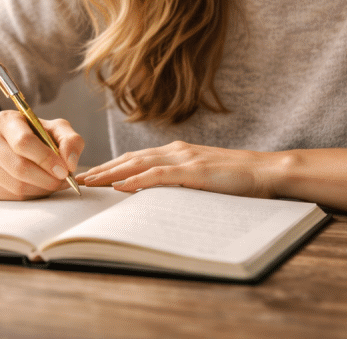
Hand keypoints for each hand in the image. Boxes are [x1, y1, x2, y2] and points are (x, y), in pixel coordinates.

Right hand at [0, 109, 83, 199]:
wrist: (6, 145)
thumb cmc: (34, 136)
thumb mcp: (54, 129)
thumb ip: (70, 140)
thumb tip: (70, 163)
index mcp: (5, 121)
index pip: (24, 142)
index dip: (46, 159)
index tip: (64, 170)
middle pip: (19, 167)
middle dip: (47, 178)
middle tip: (63, 181)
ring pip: (16, 186)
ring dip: (41, 189)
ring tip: (53, 183)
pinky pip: (12, 196)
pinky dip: (31, 195)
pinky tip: (38, 187)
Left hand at [76, 141, 278, 196]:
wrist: (266, 172)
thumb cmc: (237, 179)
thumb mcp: (202, 178)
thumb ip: (180, 181)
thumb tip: (156, 194)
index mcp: (177, 152)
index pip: (136, 158)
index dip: (112, 166)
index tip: (91, 174)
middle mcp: (176, 151)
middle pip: (130, 159)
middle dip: (103, 168)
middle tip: (80, 178)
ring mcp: (184, 159)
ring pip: (139, 164)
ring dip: (111, 173)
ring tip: (91, 181)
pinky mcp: (194, 171)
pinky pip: (159, 175)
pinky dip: (137, 180)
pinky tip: (120, 187)